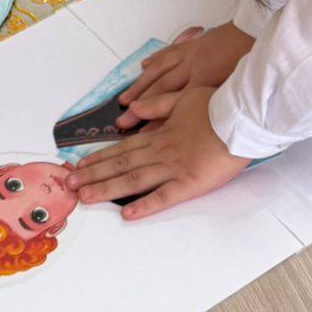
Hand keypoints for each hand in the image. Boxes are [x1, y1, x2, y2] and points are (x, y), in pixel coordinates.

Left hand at [68, 86, 248, 218]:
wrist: (242, 118)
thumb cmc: (218, 107)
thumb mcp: (184, 97)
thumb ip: (157, 105)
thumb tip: (132, 111)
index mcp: (160, 134)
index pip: (123, 148)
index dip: (99, 157)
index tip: (79, 165)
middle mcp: (161, 152)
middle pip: (120, 165)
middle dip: (92, 175)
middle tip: (69, 184)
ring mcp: (174, 169)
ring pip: (134, 180)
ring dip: (107, 189)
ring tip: (85, 197)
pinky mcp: (190, 184)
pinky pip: (163, 197)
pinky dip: (144, 205)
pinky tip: (126, 214)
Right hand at [117, 21, 252, 128]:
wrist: (256, 28)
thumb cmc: (251, 61)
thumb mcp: (236, 88)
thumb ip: (217, 105)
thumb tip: (203, 125)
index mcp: (203, 80)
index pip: (174, 105)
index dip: (156, 121)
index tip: (141, 136)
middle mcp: (191, 67)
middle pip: (160, 89)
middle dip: (139, 106)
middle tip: (121, 121)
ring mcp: (190, 52)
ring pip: (159, 70)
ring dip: (140, 84)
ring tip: (124, 98)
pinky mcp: (194, 42)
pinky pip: (169, 51)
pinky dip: (155, 60)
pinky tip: (145, 65)